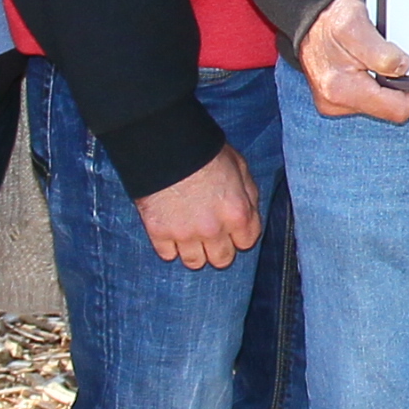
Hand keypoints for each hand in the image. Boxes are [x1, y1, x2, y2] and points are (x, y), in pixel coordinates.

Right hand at [135, 145, 262, 269]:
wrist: (166, 145)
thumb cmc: (205, 152)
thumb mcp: (239, 167)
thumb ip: (248, 195)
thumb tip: (249, 213)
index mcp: (238, 214)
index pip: (247, 243)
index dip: (239, 235)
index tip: (231, 228)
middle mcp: (214, 230)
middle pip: (222, 260)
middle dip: (219, 248)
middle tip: (210, 234)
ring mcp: (185, 234)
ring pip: (194, 262)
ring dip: (194, 251)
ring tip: (189, 234)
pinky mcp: (159, 233)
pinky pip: (167, 255)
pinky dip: (169, 246)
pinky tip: (171, 231)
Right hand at [298, 0, 408, 122]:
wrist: (308, 16)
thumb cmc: (330, 18)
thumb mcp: (356, 25)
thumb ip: (380, 52)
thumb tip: (402, 68)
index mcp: (342, 89)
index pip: (395, 110)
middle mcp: (335, 101)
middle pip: (387, 109)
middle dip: (400, 89)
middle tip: (399, 63)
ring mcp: (335, 101)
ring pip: (378, 103)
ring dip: (387, 85)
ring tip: (380, 60)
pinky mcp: (336, 96)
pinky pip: (367, 97)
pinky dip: (375, 83)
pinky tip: (370, 66)